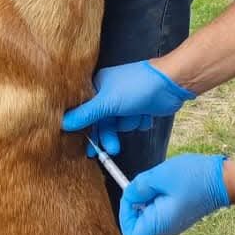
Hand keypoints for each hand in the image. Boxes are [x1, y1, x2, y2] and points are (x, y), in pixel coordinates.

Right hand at [62, 60, 195, 155]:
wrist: (171, 83)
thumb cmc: (138, 85)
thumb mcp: (107, 102)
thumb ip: (85, 114)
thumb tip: (63, 123)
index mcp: (98, 86)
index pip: (85, 111)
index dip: (85, 128)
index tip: (84, 145)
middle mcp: (111, 93)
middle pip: (103, 122)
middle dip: (108, 135)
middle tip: (109, 151)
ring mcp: (126, 101)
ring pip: (120, 124)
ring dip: (127, 125)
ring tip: (134, 121)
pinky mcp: (141, 108)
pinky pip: (134, 123)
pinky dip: (140, 121)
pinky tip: (146, 113)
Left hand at [119, 154, 229, 234]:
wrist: (224, 180)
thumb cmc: (194, 177)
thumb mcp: (160, 176)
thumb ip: (138, 187)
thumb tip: (128, 195)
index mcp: (160, 224)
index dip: (124, 217)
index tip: (131, 196)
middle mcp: (166, 230)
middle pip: (138, 223)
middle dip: (138, 202)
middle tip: (150, 182)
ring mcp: (173, 225)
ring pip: (149, 215)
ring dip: (149, 197)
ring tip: (163, 181)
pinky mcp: (179, 217)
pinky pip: (160, 211)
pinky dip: (159, 197)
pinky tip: (171, 184)